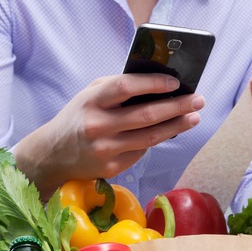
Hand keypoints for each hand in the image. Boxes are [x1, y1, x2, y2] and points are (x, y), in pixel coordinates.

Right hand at [14, 73, 204, 198]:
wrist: (52, 154)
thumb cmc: (78, 117)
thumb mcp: (90, 95)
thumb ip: (117, 87)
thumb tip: (158, 83)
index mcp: (91, 100)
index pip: (126, 87)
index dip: (153, 83)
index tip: (175, 82)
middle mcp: (97, 125)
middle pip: (146, 115)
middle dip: (177, 106)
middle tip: (198, 100)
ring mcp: (105, 150)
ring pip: (150, 137)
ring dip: (176, 126)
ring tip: (194, 117)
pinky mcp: (111, 168)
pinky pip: (141, 152)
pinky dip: (156, 140)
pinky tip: (169, 131)